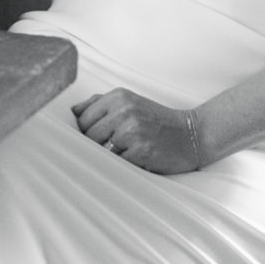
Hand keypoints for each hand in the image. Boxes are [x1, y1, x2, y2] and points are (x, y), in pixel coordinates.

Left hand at [73, 89, 206, 173]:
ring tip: (122, 154)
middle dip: (94, 145)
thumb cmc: (157, 120)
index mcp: (118, 97)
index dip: (83, 132)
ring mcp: (132, 131)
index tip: (91, 139)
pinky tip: (132, 161)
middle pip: (88, 135)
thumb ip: (99, 104)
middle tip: (109, 149)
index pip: (82, 118)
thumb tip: (72, 111)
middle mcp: (124, 111)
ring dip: (106, 156)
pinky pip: (115, 163)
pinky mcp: (141, 151)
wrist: (193, 135)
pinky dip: (119, 166)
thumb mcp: (129, 102)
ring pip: (99, 150)